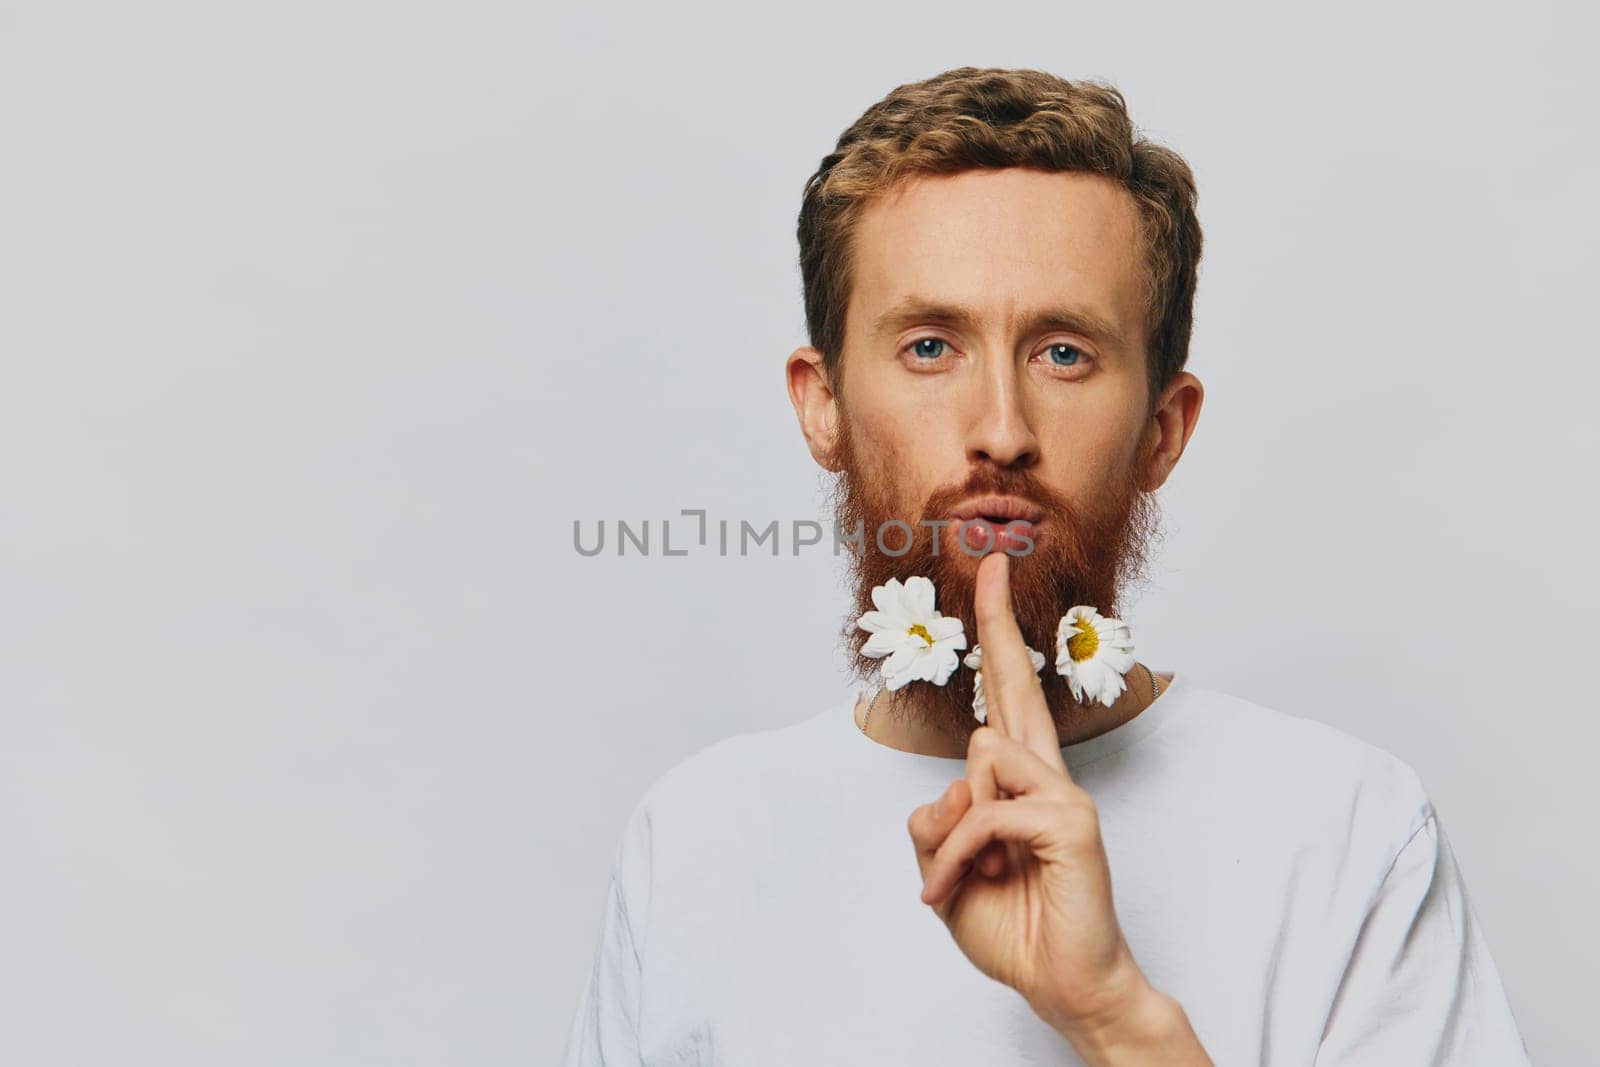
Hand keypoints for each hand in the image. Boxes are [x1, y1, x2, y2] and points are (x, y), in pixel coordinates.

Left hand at [906, 553, 1194, 1059]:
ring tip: (973, 877)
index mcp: (1020, 781)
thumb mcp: (946, 873)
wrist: (1065, 985)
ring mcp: (1064, 794)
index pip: (1005, 698)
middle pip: (1016, 684)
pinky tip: (968, 886)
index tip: (990, 579)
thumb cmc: (1013, 927)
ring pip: (981, 755)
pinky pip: (984, 811)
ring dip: (954, 831)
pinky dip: (960, 856)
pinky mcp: (1071, 821)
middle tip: (991, 559)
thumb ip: (937, 827)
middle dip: (998, 620)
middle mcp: (1046, 776)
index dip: (996, 640)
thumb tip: (950, 789)